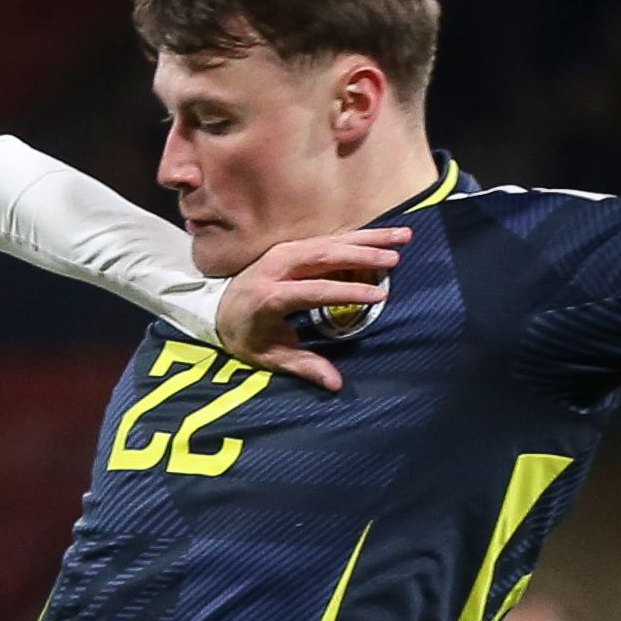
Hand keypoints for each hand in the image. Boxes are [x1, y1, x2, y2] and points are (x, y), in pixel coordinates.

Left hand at [213, 228, 413, 383]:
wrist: (216, 307)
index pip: (313, 291)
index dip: (347, 292)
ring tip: (403, 236)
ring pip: (330, 240)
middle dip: (363, 254)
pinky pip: (328, 239)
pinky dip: (357, 238)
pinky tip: (383, 236)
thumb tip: (335, 384)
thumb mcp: (268, 357)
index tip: (378, 295)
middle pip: (324, 255)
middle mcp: (276, 267)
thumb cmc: (244, 336)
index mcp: (269, 296)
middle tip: (396, 257)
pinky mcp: (292, 246)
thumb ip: (303, 367)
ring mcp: (284, 252)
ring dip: (368, 238)